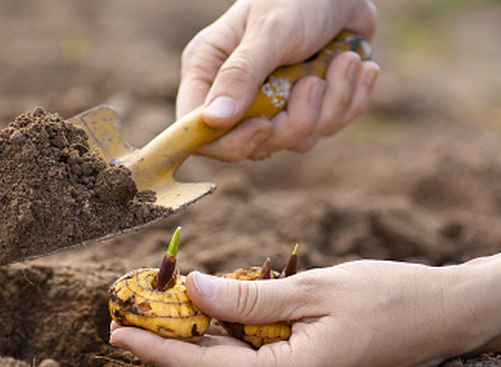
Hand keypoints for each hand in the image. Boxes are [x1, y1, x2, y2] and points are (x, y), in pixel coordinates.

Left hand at [109, 255, 500, 366]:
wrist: (448, 311)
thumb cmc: (390, 297)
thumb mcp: (314, 291)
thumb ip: (249, 295)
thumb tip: (193, 290)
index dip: (159, 349)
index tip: (117, 333)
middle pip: (214, 364)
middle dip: (168, 340)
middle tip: (124, 316)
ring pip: (233, 355)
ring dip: (195, 332)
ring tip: (154, 306)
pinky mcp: (308, 361)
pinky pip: (257, 346)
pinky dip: (229, 326)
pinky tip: (206, 306)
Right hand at [177, 0, 379, 160]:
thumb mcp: (268, 32)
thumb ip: (240, 75)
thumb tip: (213, 120)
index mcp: (207, 72)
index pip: (198, 130)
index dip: (230, 141)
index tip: (264, 126)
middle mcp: (234, 94)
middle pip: (254, 144)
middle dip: (295, 121)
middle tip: (315, 83)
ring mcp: (272, 103)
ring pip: (296, 139)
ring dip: (332, 105)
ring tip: (346, 61)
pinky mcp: (306, 106)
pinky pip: (326, 128)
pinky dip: (350, 100)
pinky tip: (358, 68)